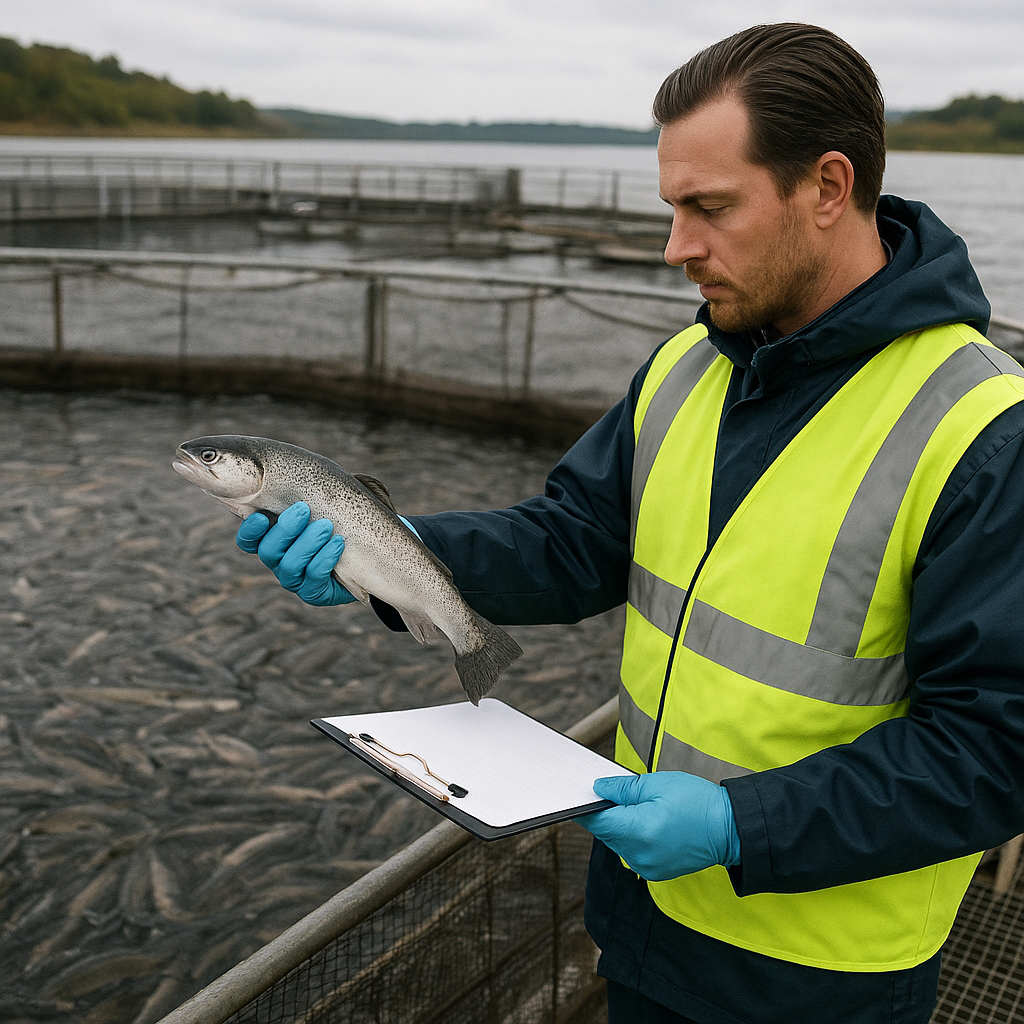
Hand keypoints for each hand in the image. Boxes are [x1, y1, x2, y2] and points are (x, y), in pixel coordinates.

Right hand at [235, 501, 354, 605]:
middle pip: (269, 551)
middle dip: (285, 529)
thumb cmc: (337, 520)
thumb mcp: (322, 504)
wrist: (363, 554)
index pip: (248, 541)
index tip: (261, 516)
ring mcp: (295, 579)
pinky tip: (338, 542)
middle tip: (304, 509)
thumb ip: (307, 492)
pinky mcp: (314, 592)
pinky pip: (314, 578)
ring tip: (326, 526)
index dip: (251, 531)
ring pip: (290, 565)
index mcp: (272, 540)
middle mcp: (279, 561)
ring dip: (308, 543)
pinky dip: (325, 558)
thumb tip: (302, 472)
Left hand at [575, 771, 739, 880]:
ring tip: (643, 807)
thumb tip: (599, 788)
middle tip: (620, 793)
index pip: (597, 821)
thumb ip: (623, 789)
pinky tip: (649, 822)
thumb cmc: (697, 803)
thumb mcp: (658, 784)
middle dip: (607, 812)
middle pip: (605, 832)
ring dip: (620, 825)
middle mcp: (639, 855)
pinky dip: (633, 836)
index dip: (586, 807)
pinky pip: (632, 851)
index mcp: (638, 832)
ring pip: (617, 842)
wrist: (729, 829)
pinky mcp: (654, 872)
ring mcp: (647, 867)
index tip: (581, 795)